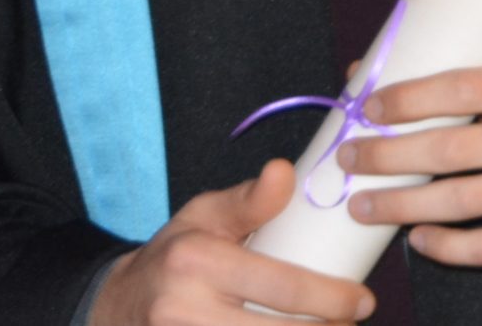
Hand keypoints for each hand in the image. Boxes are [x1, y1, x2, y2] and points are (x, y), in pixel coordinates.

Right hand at [91, 159, 374, 325]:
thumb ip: (249, 199)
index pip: (281, 285)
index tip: (363, 301)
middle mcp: (184, 310)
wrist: (118, 306)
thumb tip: (285, 171)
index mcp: (197, 261)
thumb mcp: (204, 215)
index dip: (331, 298)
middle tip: (352, 322)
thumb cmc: (176, 254)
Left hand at [343, 62, 481, 265]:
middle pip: (449, 148)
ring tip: (362, 205)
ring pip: (458, 201)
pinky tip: (417, 237)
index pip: (462, 88)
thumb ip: (463, 86)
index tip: (368, 109)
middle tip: (348, 158)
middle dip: (387, 156)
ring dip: (399, 204)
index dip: (409, 98)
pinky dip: (444, 246)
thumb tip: (366, 73)